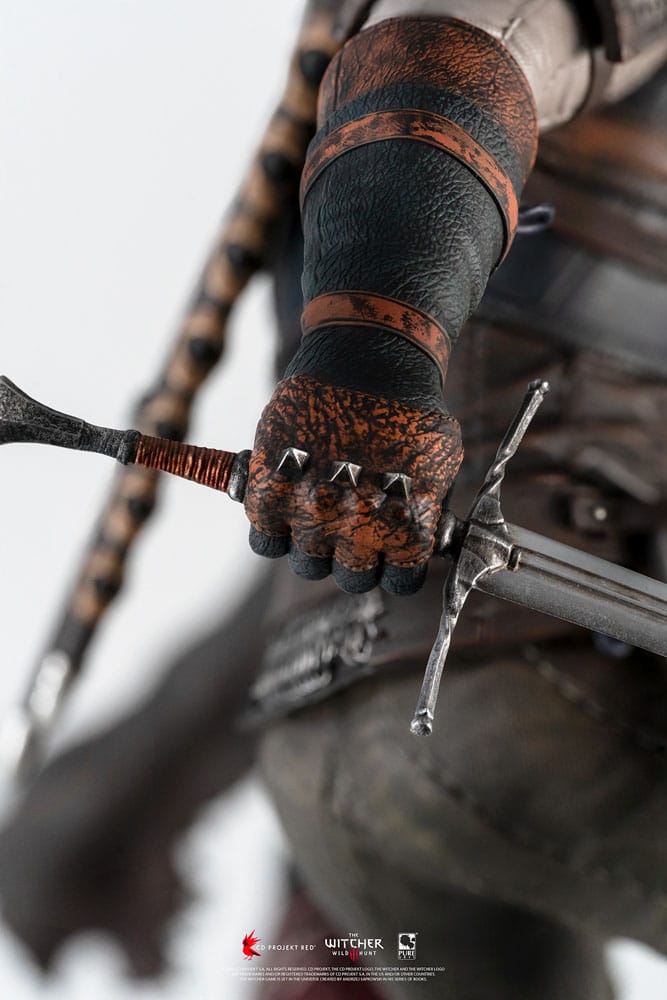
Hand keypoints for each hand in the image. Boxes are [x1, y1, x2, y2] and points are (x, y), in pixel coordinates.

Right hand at [244, 373, 461, 594]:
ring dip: (314, 544)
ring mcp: (310, 509)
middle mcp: (357, 525)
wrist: (368, 352)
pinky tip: (288, 505)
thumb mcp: (441, 462)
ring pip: (306, 564)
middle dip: (355, 556)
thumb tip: (421, 543)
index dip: (394, 564)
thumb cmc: (410, 405)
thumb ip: (427, 509)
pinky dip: (274, 529)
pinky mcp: (270, 488)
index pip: (398, 580)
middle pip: (351, 579)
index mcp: (406, 525)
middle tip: (353, 528)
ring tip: (319, 512)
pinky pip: (265, 540)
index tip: (390, 548)